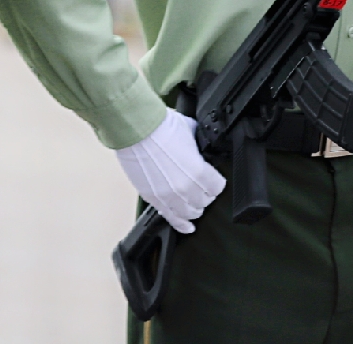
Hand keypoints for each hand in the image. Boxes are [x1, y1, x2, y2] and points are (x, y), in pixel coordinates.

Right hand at [114, 111, 222, 233]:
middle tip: (198, 187)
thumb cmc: (159, 126)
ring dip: (193, 208)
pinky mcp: (153, 198)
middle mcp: (188, 189)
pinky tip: (186, 227)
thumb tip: (199, 144)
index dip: (214, 181)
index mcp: (201, 173)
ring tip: (191, 204)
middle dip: (203, 194)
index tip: (210, 178)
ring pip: (190, 213)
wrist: (134, 128)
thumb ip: (197, 144)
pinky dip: (180, 224)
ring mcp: (170, 196)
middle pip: (205, 201)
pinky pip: (171, 218)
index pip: (218, 187)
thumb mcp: (190, 131)